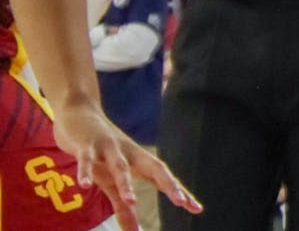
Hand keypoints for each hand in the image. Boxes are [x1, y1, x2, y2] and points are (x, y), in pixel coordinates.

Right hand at [53, 103, 200, 230]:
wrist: (79, 114)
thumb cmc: (100, 152)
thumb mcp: (111, 180)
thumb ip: (123, 206)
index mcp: (139, 161)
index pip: (163, 178)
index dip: (179, 192)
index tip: (196, 208)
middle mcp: (129, 153)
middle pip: (153, 167)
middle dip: (168, 184)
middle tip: (181, 201)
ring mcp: (108, 148)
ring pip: (120, 165)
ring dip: (126, 182)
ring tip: (132, 200)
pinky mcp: (86, 145)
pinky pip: (86, 159)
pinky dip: (85, 171)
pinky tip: (84, 185)